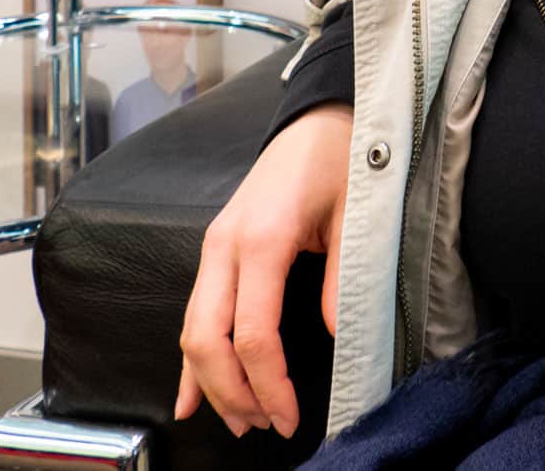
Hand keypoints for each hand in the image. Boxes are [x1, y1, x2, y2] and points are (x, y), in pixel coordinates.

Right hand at [176, 102, 351, 438]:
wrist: (320, 118)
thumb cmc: (341, 159)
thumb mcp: (356, 214)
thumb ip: (346, 276)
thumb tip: (342, 335)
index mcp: (262, 239)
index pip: (252, 333)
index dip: (269, 384)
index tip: (289, 416)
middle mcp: (226, 246)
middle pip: (208, 340)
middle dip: (233, 393)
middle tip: (265, 426)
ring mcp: (214, 248)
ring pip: (193, 331)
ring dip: (211, 382)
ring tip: (240, 421)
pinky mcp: (215, 250)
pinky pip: (193, 313)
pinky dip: (190, 360)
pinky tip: (188, 397)